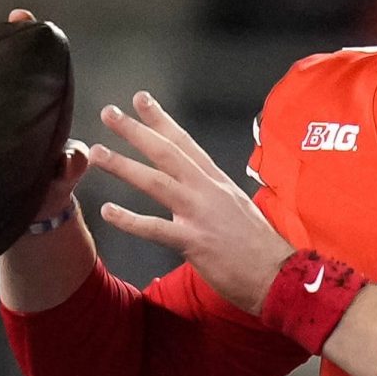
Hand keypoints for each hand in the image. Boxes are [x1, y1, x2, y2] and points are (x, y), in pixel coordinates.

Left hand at [91, 92, 294, 312]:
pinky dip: (129, 220)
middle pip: (166, 153)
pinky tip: (108, 212)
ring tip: (97, 154)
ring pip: (156, 182)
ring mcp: (200, 215)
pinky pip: (156, 228)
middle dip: (136, 131)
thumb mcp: (237, 208)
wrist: (279, 274)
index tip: (141, 101)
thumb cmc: (259, 247)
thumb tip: (196, 190)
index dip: (161, 121)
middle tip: (109, 113)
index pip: (185, 143)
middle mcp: (207, 191)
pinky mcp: (194, 242)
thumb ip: (212, 196)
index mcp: (217, 182)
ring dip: (124, 166)